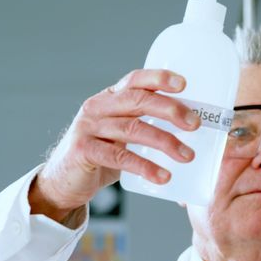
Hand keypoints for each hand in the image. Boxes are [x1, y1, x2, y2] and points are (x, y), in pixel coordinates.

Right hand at [29, 69, 200, 221]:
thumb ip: (145, 124)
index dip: (159, 78)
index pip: (135, 80)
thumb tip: (191, 127)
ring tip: (187, 156)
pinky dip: (145, 166)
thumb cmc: (102, 155)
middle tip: (195, 124)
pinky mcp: (84, 151)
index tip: (184, 84)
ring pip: (133, 129)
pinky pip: (120, 157)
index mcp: (110, 98)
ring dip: (165, 142)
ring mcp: (88, 127)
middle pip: (138, 100)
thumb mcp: (122, 134)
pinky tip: (163, 176)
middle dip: (171, 110)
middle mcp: (98, 107)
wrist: (65, 182)